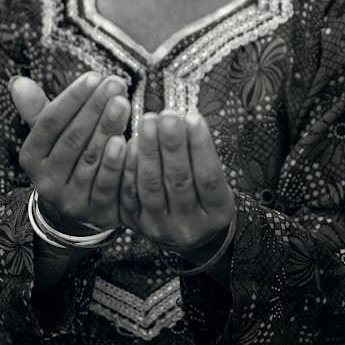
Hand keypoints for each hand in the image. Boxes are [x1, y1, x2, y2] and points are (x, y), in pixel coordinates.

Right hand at [10, 71, 130, 231]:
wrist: (79, 206)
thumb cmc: (67, 157)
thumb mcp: (50, 136)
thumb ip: (38, 109)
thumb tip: (17, 82)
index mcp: (31, 156)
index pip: (50, 123)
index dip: (72, 99)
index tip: (94, 77)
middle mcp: (45, 181)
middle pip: (72, 139)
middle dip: (95, 108)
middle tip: (116, 83)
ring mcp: (69, 199)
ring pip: (90, 159)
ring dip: (108, 128)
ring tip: (124, 103)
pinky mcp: (94, 211)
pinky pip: (108, 184)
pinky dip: (119, 162)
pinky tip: (131, 141)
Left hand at [118, 109, 234, 254]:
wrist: (184, 228)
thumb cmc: (200, 192)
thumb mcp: (213, 177)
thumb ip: (201, 153)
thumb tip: (185, 118)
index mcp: (216, 213)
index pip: (209, 178)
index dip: (200, 147)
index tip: (193, 118)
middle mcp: (189, 225)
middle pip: (179, 181)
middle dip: (172, 145)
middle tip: (167, 116)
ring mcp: (160, 227)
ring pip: (151, 186)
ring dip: (149, 151)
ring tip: (148, 121)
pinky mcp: (135, 223)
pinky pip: (129, 194)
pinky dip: (128, 167)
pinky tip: (130, 143)